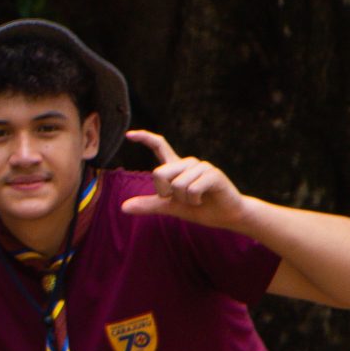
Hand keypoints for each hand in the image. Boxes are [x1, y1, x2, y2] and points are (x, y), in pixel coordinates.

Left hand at [122, 129, 249, 228]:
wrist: (226, 216)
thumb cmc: (199, 208)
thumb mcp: (169, 207)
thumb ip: (149, 205)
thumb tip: (123, 207)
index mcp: (176, 167)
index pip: (159, 147)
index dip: (145, 139)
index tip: (128, 134)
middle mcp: (188, 163)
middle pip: (158, 174)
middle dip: (164, 193)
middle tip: (181, 199)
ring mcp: (201, 166)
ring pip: (176, 185)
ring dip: (183, 200)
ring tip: (196, 199)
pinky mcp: (213, 174)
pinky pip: (191, 189)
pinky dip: (193, 201)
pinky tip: (203, 200)